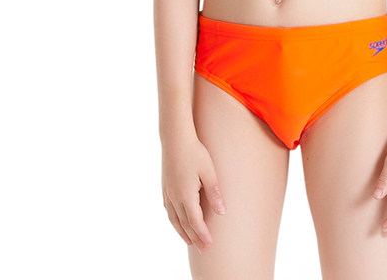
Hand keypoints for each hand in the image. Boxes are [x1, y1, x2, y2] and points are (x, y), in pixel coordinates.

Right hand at [161, 134, 226, 252]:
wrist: (175, 137)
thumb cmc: (194, 152)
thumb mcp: (209, 171)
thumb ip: (214, 193)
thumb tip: (221, 212)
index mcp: (186, 195)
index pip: (195, 221)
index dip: (202, 234)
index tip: (209, 245)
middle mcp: (174, 197)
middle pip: (184, 224)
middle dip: (194, 237)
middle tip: (203, 249)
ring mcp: (168, 192)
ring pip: (174, 218)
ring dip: (182, 231)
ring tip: (190, 241)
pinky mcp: (165, 186)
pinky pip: (168, 209)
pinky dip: (174, 219)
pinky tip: (177, 220)